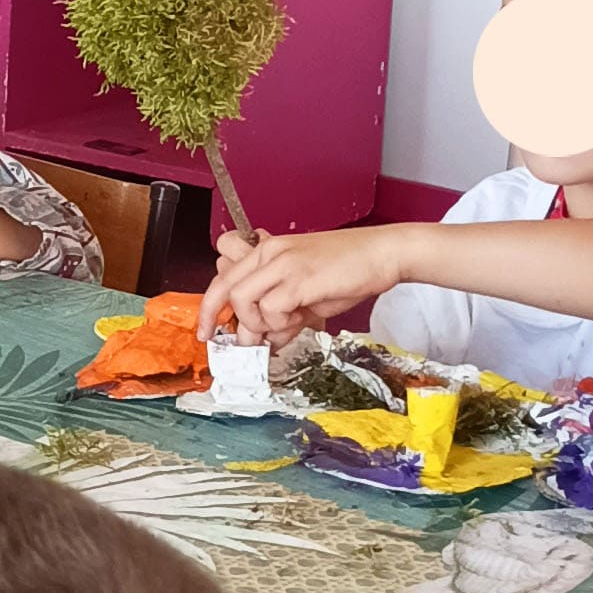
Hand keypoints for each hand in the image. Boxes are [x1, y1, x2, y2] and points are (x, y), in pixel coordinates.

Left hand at [198, 225, 391, 344]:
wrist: (383, 254)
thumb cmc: (348, 270)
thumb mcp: (305, 290)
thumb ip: (281, 310)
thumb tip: (265, 339)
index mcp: (268, 250)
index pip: (222, 273)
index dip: (210, 304)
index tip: (208, 329)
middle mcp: (270, 253)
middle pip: (222, 286)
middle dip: (212, 318)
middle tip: (220, 341)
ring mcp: (283, 264)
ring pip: (241, 300)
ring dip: (256, 324)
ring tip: (282, 328)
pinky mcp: (298, 278)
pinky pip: (270, 310)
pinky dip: (280, 324)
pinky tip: (299, 320)